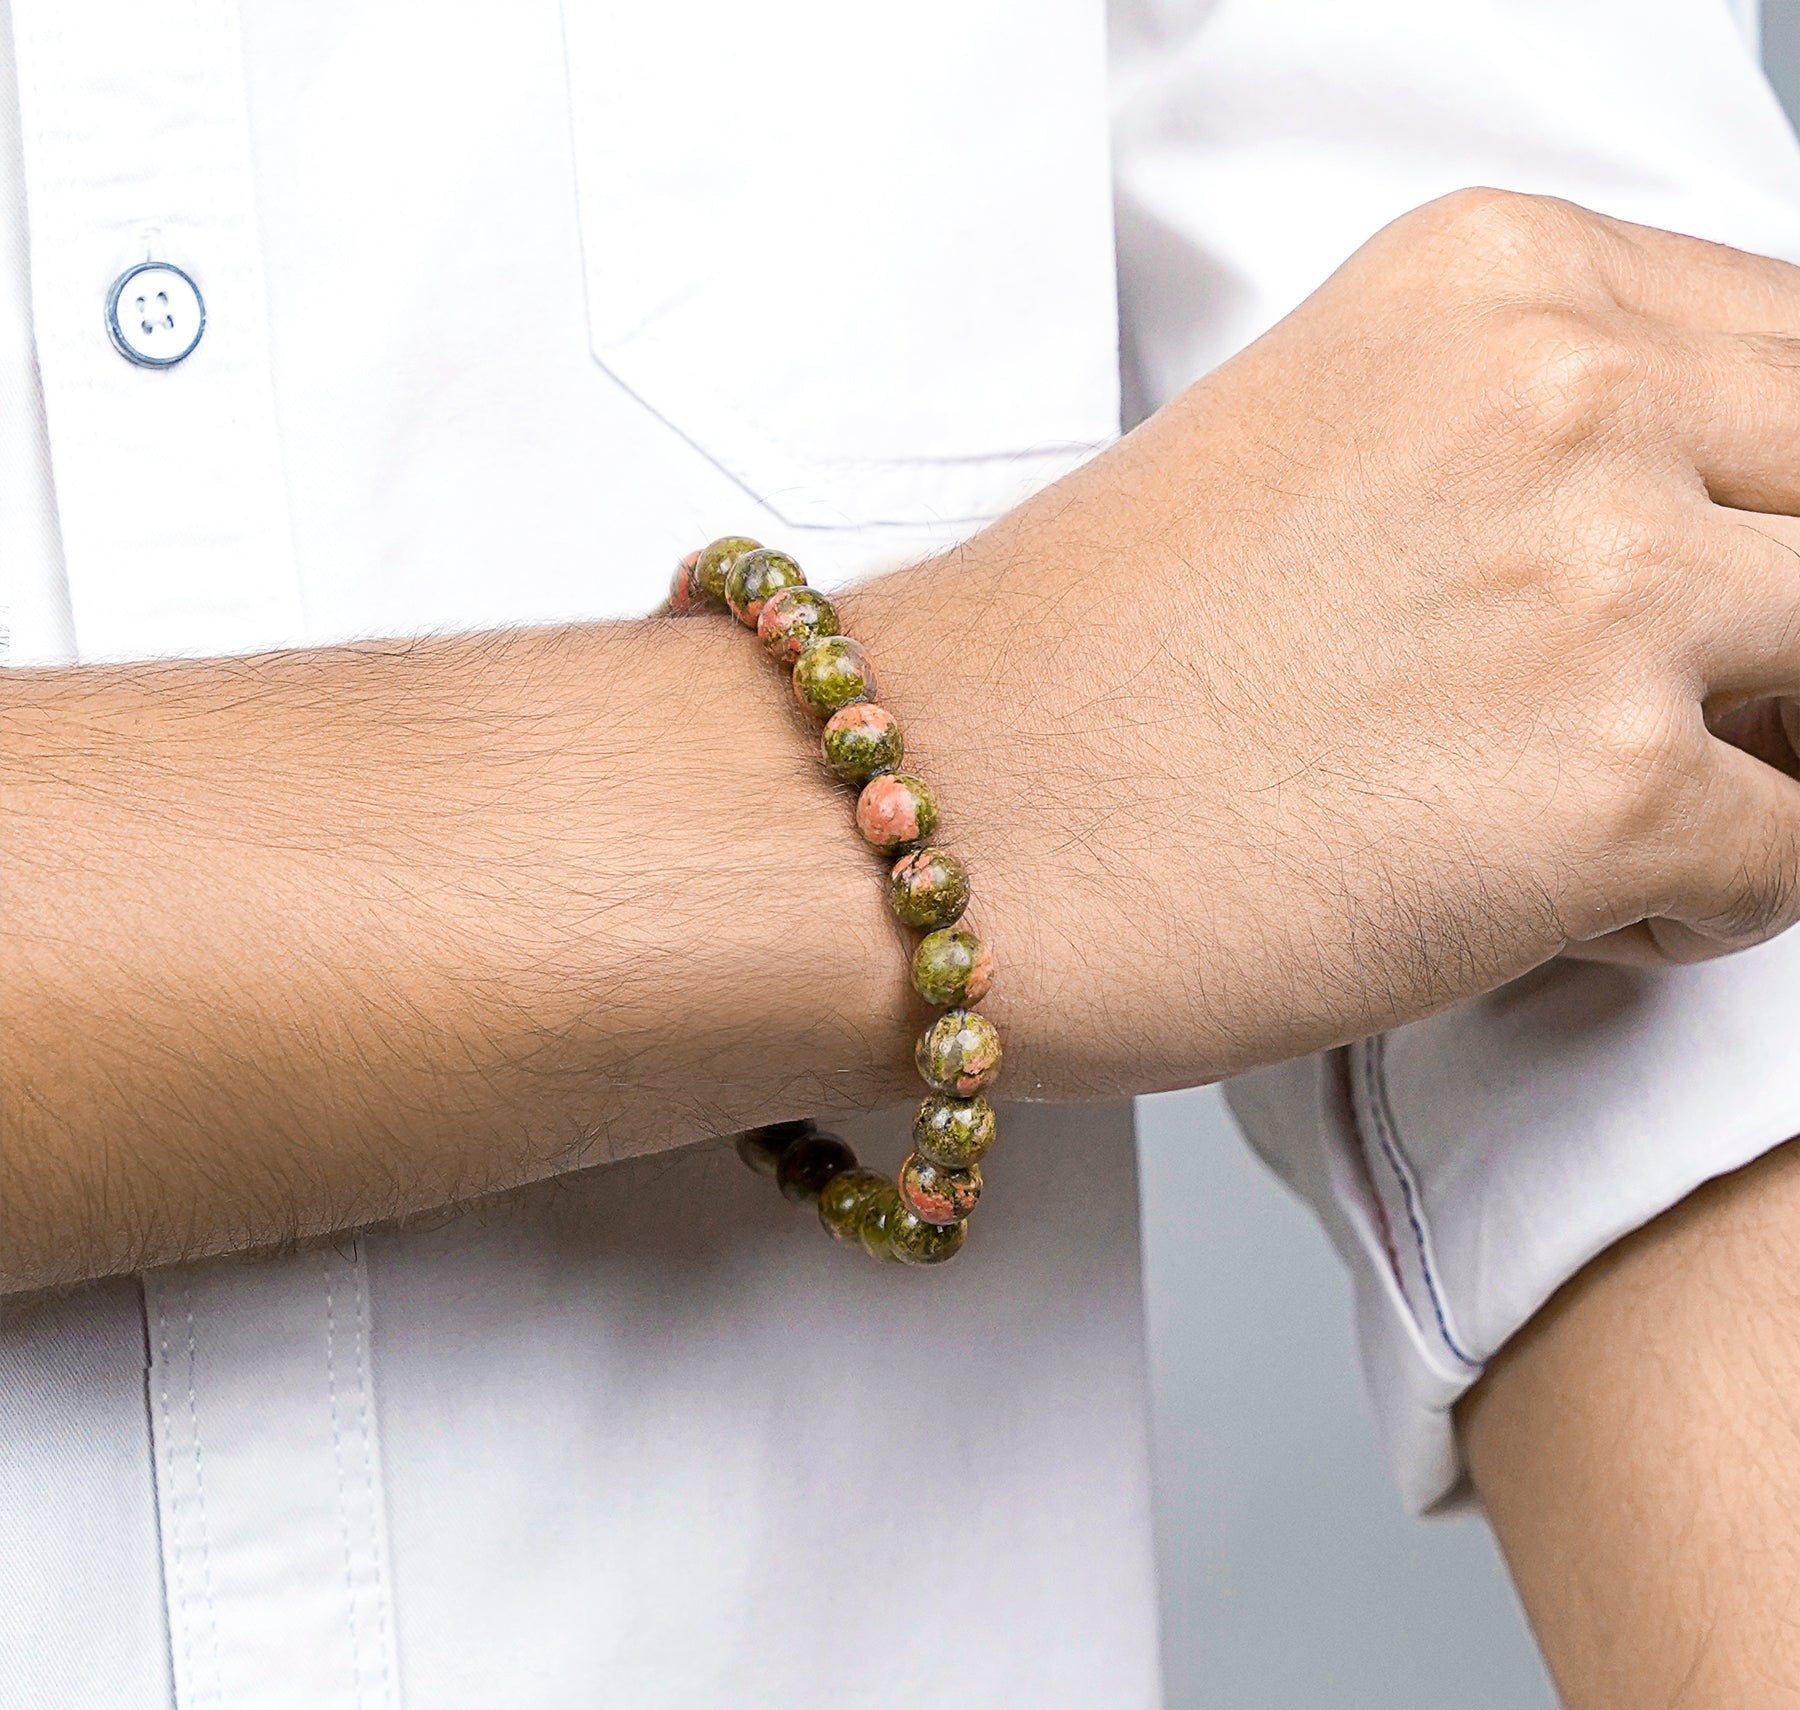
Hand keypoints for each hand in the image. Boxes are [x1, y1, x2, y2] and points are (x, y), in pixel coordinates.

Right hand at [850, 189, 1799, 1090]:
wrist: (913, 821)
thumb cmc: (1069, 673)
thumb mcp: (1320, 450)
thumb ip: (1530, 448)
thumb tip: (1706, 537)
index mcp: (1494, 280)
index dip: (1785, 499)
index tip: (1738, 590)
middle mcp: (1569, 395)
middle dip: (1794, 627)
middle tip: (1700, 713)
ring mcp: (1602, 587)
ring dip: (1767, 759)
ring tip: (1611, 814)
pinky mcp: (1610, 792)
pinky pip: (1798, 860)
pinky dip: (1700, 906)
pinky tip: (1544, 910)